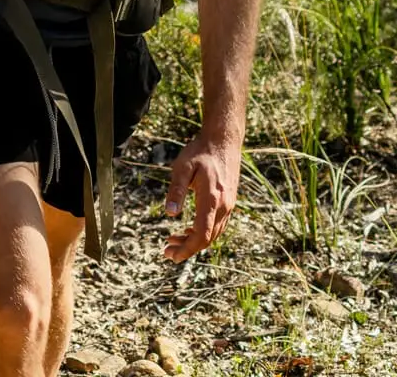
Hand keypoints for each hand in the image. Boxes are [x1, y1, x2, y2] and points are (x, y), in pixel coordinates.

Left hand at [163, 133, 239, 259]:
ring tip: (173, 240)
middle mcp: (223, 206)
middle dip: (187, 248)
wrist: (224, 140)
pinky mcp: (229, 202)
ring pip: (213, 234)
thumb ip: (176, 190)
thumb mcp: (182, 167)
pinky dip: (203, 233)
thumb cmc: (200, 152)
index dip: (187, 249)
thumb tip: (169, 213)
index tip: (171, 256)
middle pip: (207, 239)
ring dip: (194, 241)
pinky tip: (189, 230)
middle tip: (167, 251)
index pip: (201, 235)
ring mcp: (229, 205)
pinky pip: (218, 225)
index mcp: (211, 200)